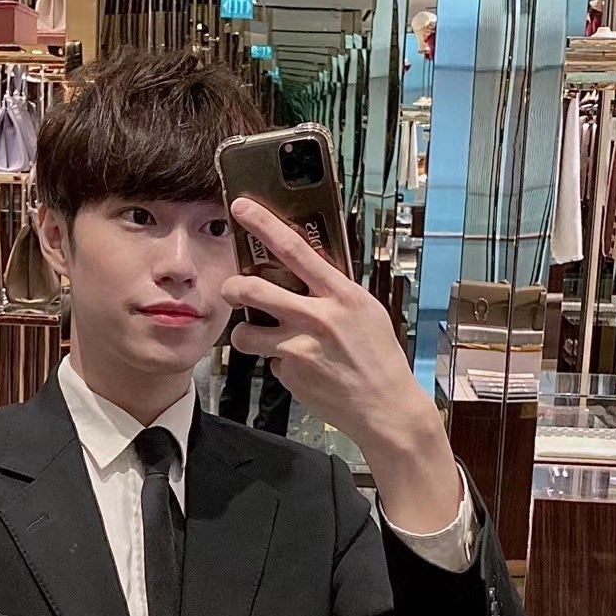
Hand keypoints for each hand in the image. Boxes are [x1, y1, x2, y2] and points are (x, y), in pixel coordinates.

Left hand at [221, 196, 429, 451]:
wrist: (385, 408)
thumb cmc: (379, 356)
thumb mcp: (365, 312)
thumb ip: (333, 293)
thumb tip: (302, 275)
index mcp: (340, 294)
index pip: (294, 249)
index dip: (263, 224)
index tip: (240, 207)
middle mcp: (317, 318)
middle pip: (253, 290)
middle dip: (233, 287)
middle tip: (231, 288)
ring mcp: (299, 350)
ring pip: (246, 334)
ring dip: (245, 334)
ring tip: (256, 336)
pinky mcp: (290, 376)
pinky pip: (271, 363)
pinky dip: (279, 364)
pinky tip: (302, 370)